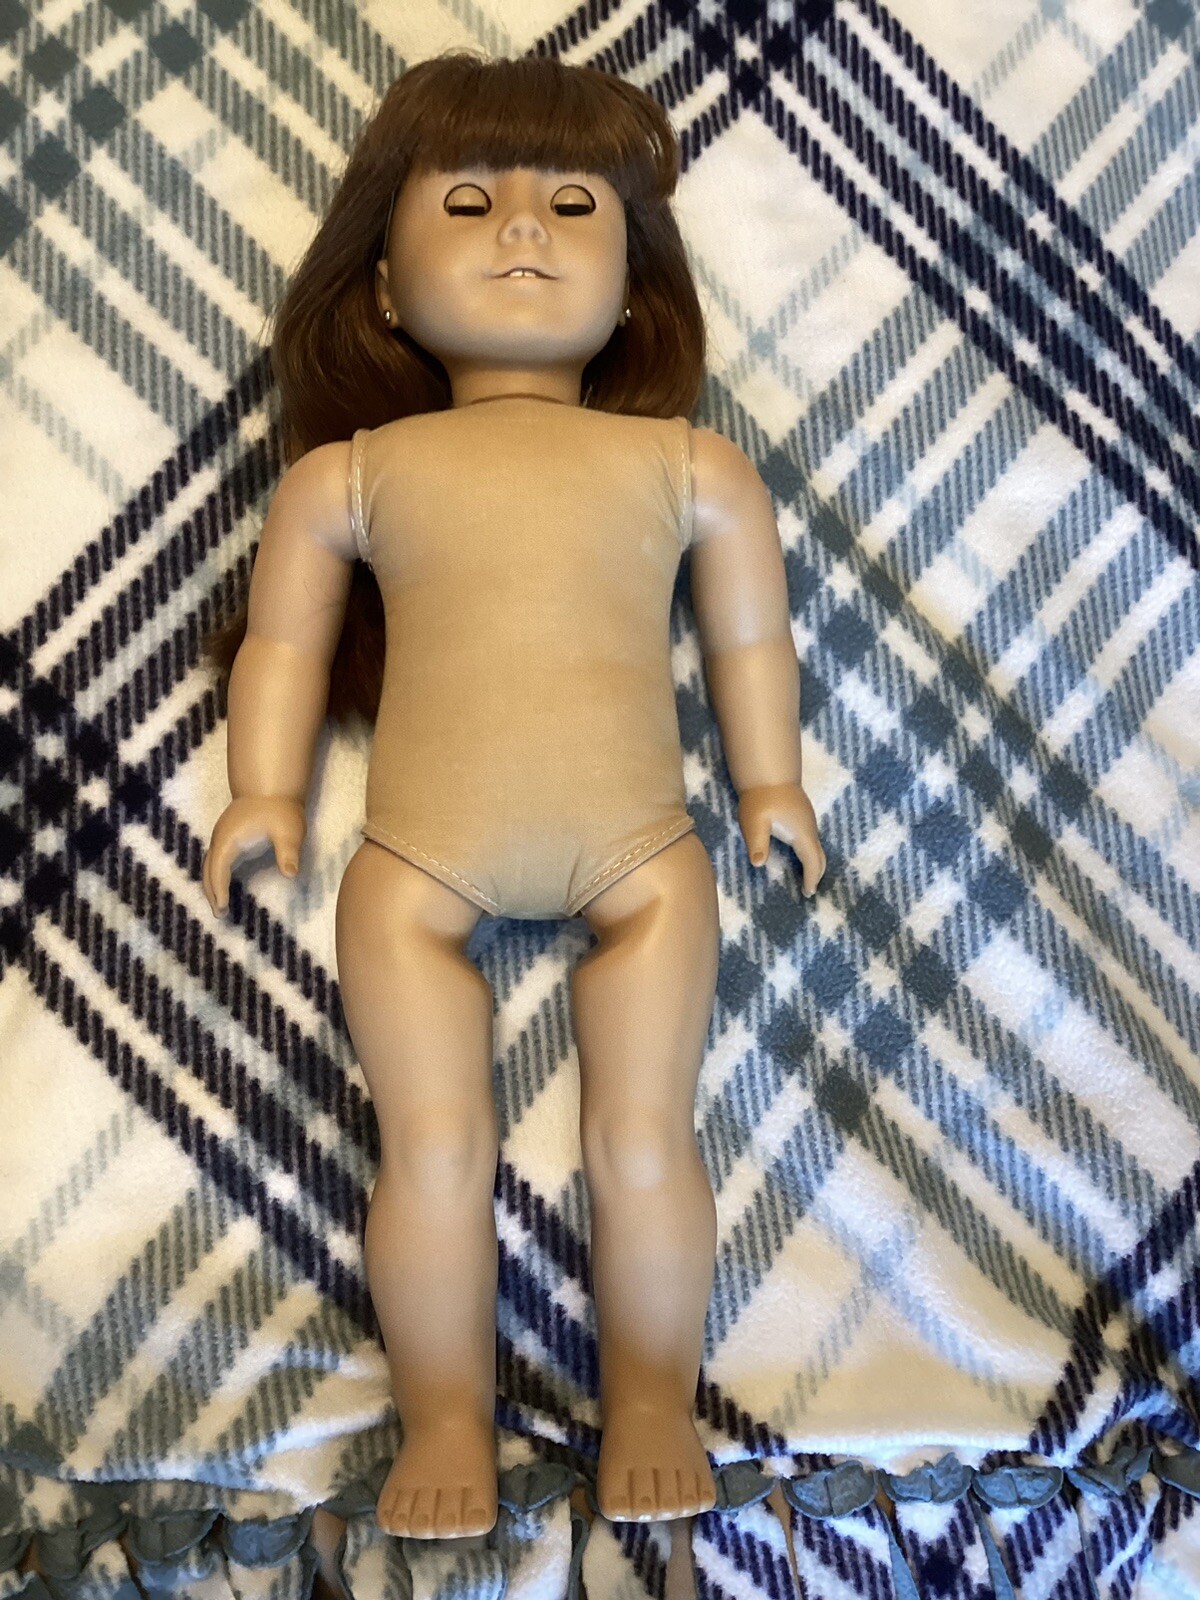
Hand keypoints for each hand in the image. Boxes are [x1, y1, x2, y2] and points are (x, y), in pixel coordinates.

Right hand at [202, 795, 307, 917]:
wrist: (272, 787)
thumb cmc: (281, 810)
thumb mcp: (289, 831)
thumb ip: (289, 852)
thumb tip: (291, 873)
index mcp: (229, 838)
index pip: (218, 868)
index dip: (218, 888)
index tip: (222, 907)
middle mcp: (220, 838)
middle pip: (208, 869)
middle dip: (211, 892)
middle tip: (219, 914)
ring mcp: (222, 836)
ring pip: (210, 864)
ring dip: (212, 884)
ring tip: (219, 906)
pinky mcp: (227, 836)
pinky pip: (216, 860)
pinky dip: (217, 875)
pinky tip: (225, 886)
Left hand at [738, 782, 825, 896]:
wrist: (768, 772)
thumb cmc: (760, 798)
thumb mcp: (754, 822)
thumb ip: (757, 842)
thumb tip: (758, 863)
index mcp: (802, 833)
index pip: (812, 862)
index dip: (811, 878)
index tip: (808, 893)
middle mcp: (809, 828)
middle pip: (819, 856)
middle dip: (816, 873)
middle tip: (809, 889)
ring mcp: (808, 820)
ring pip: (816, 847)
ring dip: (813, 863)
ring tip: (806, 876)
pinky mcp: (802, 815)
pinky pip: (810, 839)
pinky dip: (809, 852)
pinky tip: (798, 854)